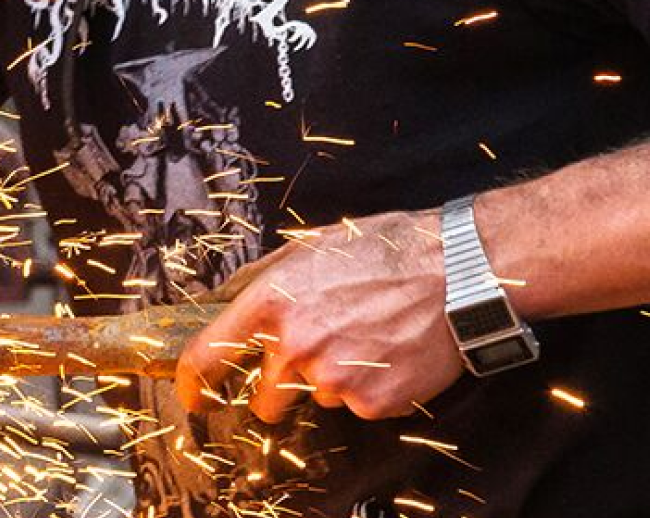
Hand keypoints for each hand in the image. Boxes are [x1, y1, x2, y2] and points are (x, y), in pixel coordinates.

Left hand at [177, 210, 464, 422]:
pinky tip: (390, 353)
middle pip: (264, 400)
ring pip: (317, 398)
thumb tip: (222, 297)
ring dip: (333, 379)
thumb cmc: (387, 250)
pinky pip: (357, 405)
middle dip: (279, 389)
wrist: (456, 271)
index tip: (193, 395)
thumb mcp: (312, 245)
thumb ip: (261, 276)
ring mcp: (333, 378)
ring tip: (368, 338)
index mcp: (272, 302)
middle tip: (318, 355)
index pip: (210, 355)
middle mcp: (296, 344)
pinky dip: (370, 388)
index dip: (193, 383)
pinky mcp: (371, 402)